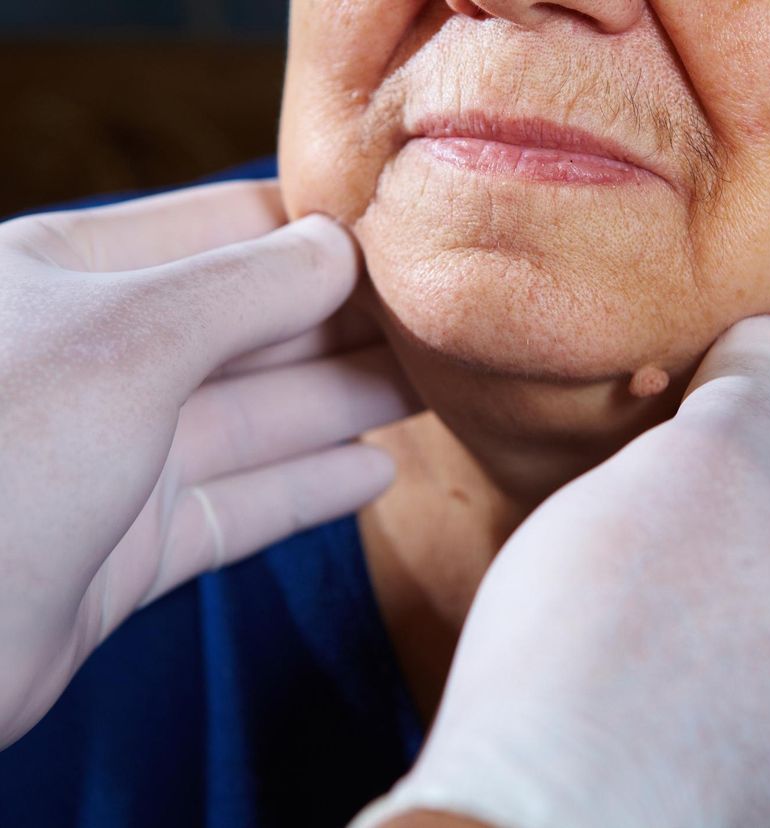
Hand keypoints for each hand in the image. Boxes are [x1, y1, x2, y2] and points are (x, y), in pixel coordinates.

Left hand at [0, 181, 418, 746]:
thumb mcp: (128, 339)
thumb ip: (245, 289)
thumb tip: (338, 247)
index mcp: (73, 279)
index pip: (222, 229)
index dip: (313, 234)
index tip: (401, 241)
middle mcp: (98, 362)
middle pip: (252, 330)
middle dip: (344, 326)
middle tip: (438, 325)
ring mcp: (116, 458)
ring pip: (257, 420)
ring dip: (344, 406)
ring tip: (431, 391)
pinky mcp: (131, 545)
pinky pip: (241, 505)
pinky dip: (308, 490)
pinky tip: (375, 473)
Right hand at [353, 270, 769, 827]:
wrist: (518, 824)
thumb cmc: (627, 644)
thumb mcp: (701, 474)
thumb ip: (755, 393)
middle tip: (752, 319)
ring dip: (740, 473)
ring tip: (696, 392)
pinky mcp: (727, 744)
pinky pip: (734, 609)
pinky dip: (704, 539)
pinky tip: (655, 492)